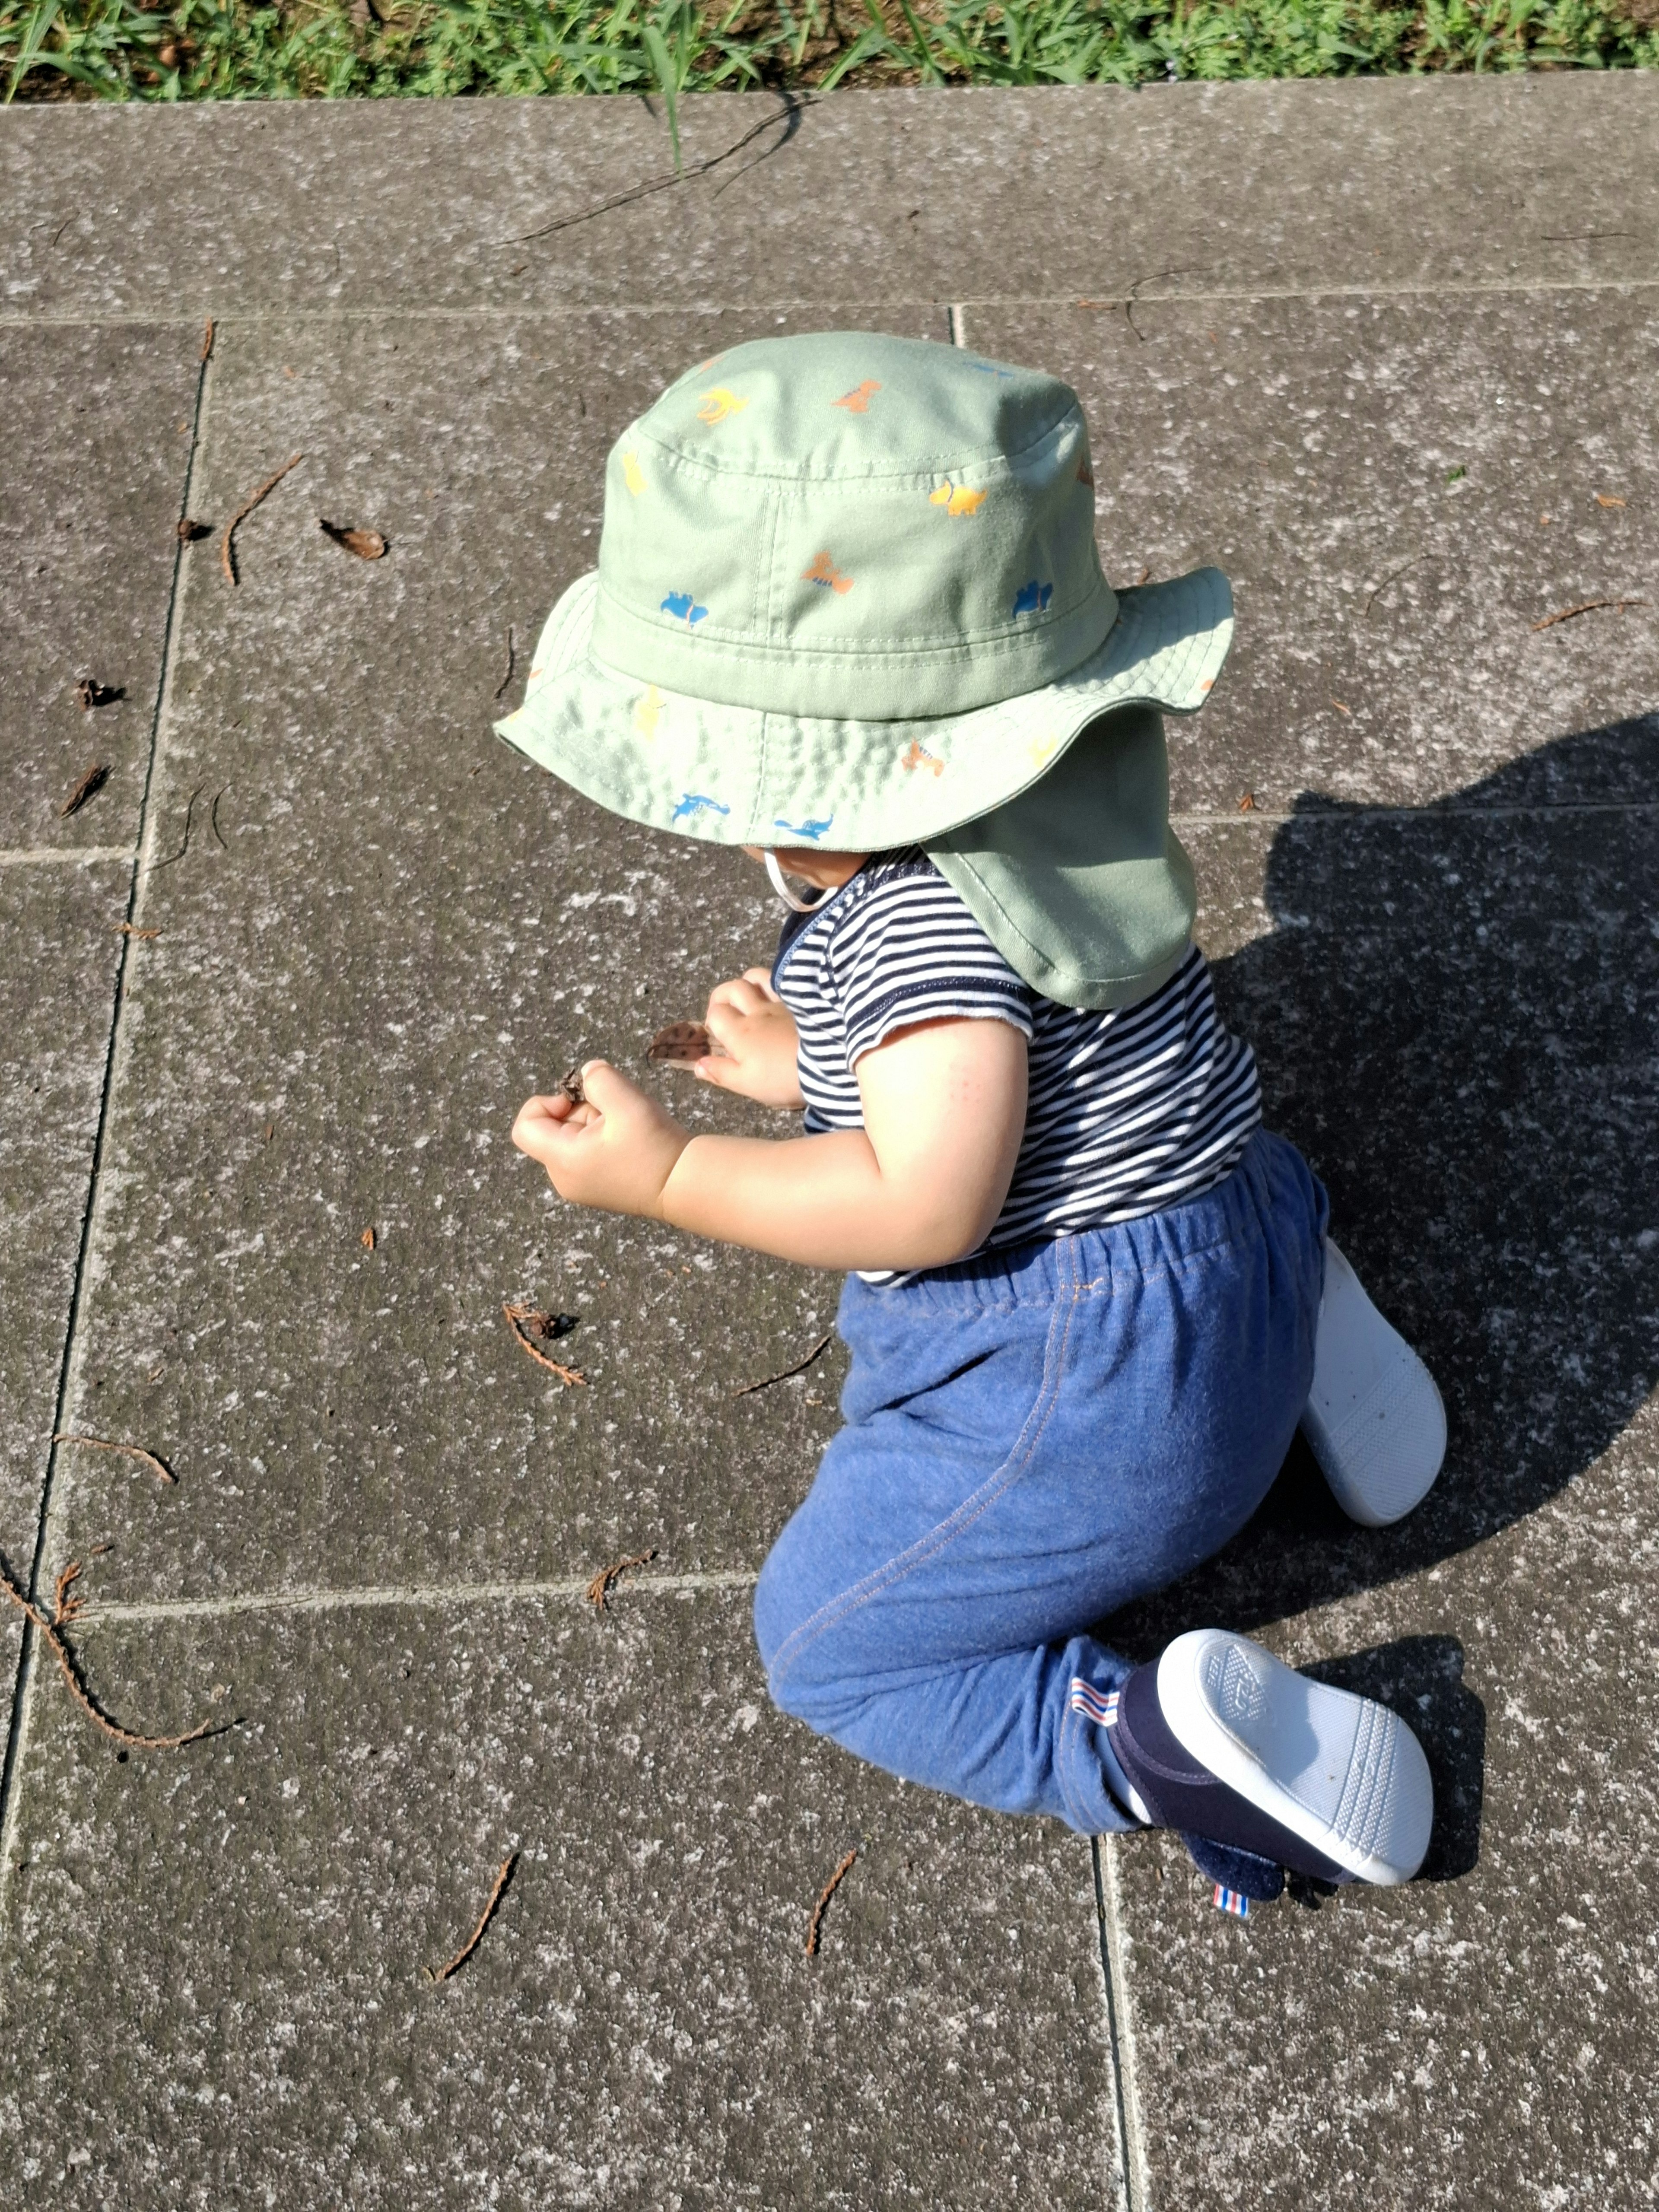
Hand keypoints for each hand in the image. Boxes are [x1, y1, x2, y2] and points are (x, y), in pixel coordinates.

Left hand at [512, 1061, 690, 1218]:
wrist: (685, 1185)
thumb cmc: (656, 1147)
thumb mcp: (628, 1102)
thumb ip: (600, 1079)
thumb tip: (587, 1073)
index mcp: (563, 1160)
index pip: (525, 1126)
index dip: (545, 1103)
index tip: (579, 1100)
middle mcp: (563, 1178)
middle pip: (551, 1129)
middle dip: (579, 1111)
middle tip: (614, 1113)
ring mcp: (579, 1185)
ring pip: (570, 1138)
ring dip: (593, 1123)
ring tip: (625, 1127)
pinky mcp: (596, 1187)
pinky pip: (585, 1152)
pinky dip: (601, 1138)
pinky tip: (627, 1141)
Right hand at [697, 968, 804, 1108]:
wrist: (828, 1065)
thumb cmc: (783, 1080)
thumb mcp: (748, 1085)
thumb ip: (721, 1073)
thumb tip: (698, 1064)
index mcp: (740, 1033)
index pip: (715, 1014)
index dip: (712, 1021)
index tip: (719, 1034)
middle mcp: (756, 1012)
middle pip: (731, 988)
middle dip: (722, 996)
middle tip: (726, 1010)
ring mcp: (780, 1002)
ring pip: (755, 977)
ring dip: (746, 983)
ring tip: (748, 997)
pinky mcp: (801, 1000)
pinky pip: (781, 981)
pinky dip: (772, 982)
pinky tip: (775, 994)